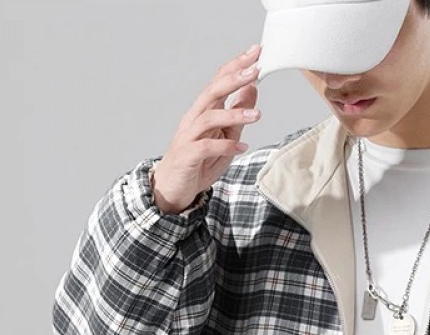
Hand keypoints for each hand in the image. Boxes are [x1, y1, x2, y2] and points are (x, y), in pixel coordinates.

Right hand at [151, 43, 263, 212]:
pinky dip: (225, 146)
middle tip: (255, 70)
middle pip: (213, 91)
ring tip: (257, 116)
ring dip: (234, 114)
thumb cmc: (199, 162)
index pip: (219, 81)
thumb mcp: (225, 137)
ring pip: (209, 117)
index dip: (236, 66)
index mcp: (204, 111)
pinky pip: (207, 147)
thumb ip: (237, 115)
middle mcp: (194, 118)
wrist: (173, 188)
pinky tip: (242, 148)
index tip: (256, 52)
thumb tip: (252, 89)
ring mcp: (189, 136)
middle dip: (234, 78)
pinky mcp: (188, 155)